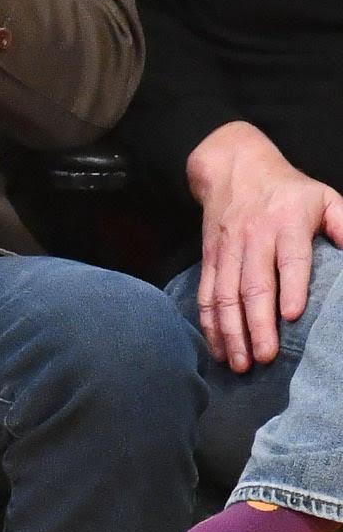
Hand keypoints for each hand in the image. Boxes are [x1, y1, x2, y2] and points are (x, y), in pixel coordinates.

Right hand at [188, 120, 342, 371]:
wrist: (233, 169)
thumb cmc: (289, 190)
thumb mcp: (325, 198)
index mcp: (286, 224)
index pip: (289, 259)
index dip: (291, 287)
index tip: (292, 315)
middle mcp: (254, 239)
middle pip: (253, 285)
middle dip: (257, 324)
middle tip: (265, 356)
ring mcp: (228, 250)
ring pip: (225, 295)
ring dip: (231, 332)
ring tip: (241, 362)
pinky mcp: (210, 259)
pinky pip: (207, 294)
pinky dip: (210, 324)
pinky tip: (217, 348)